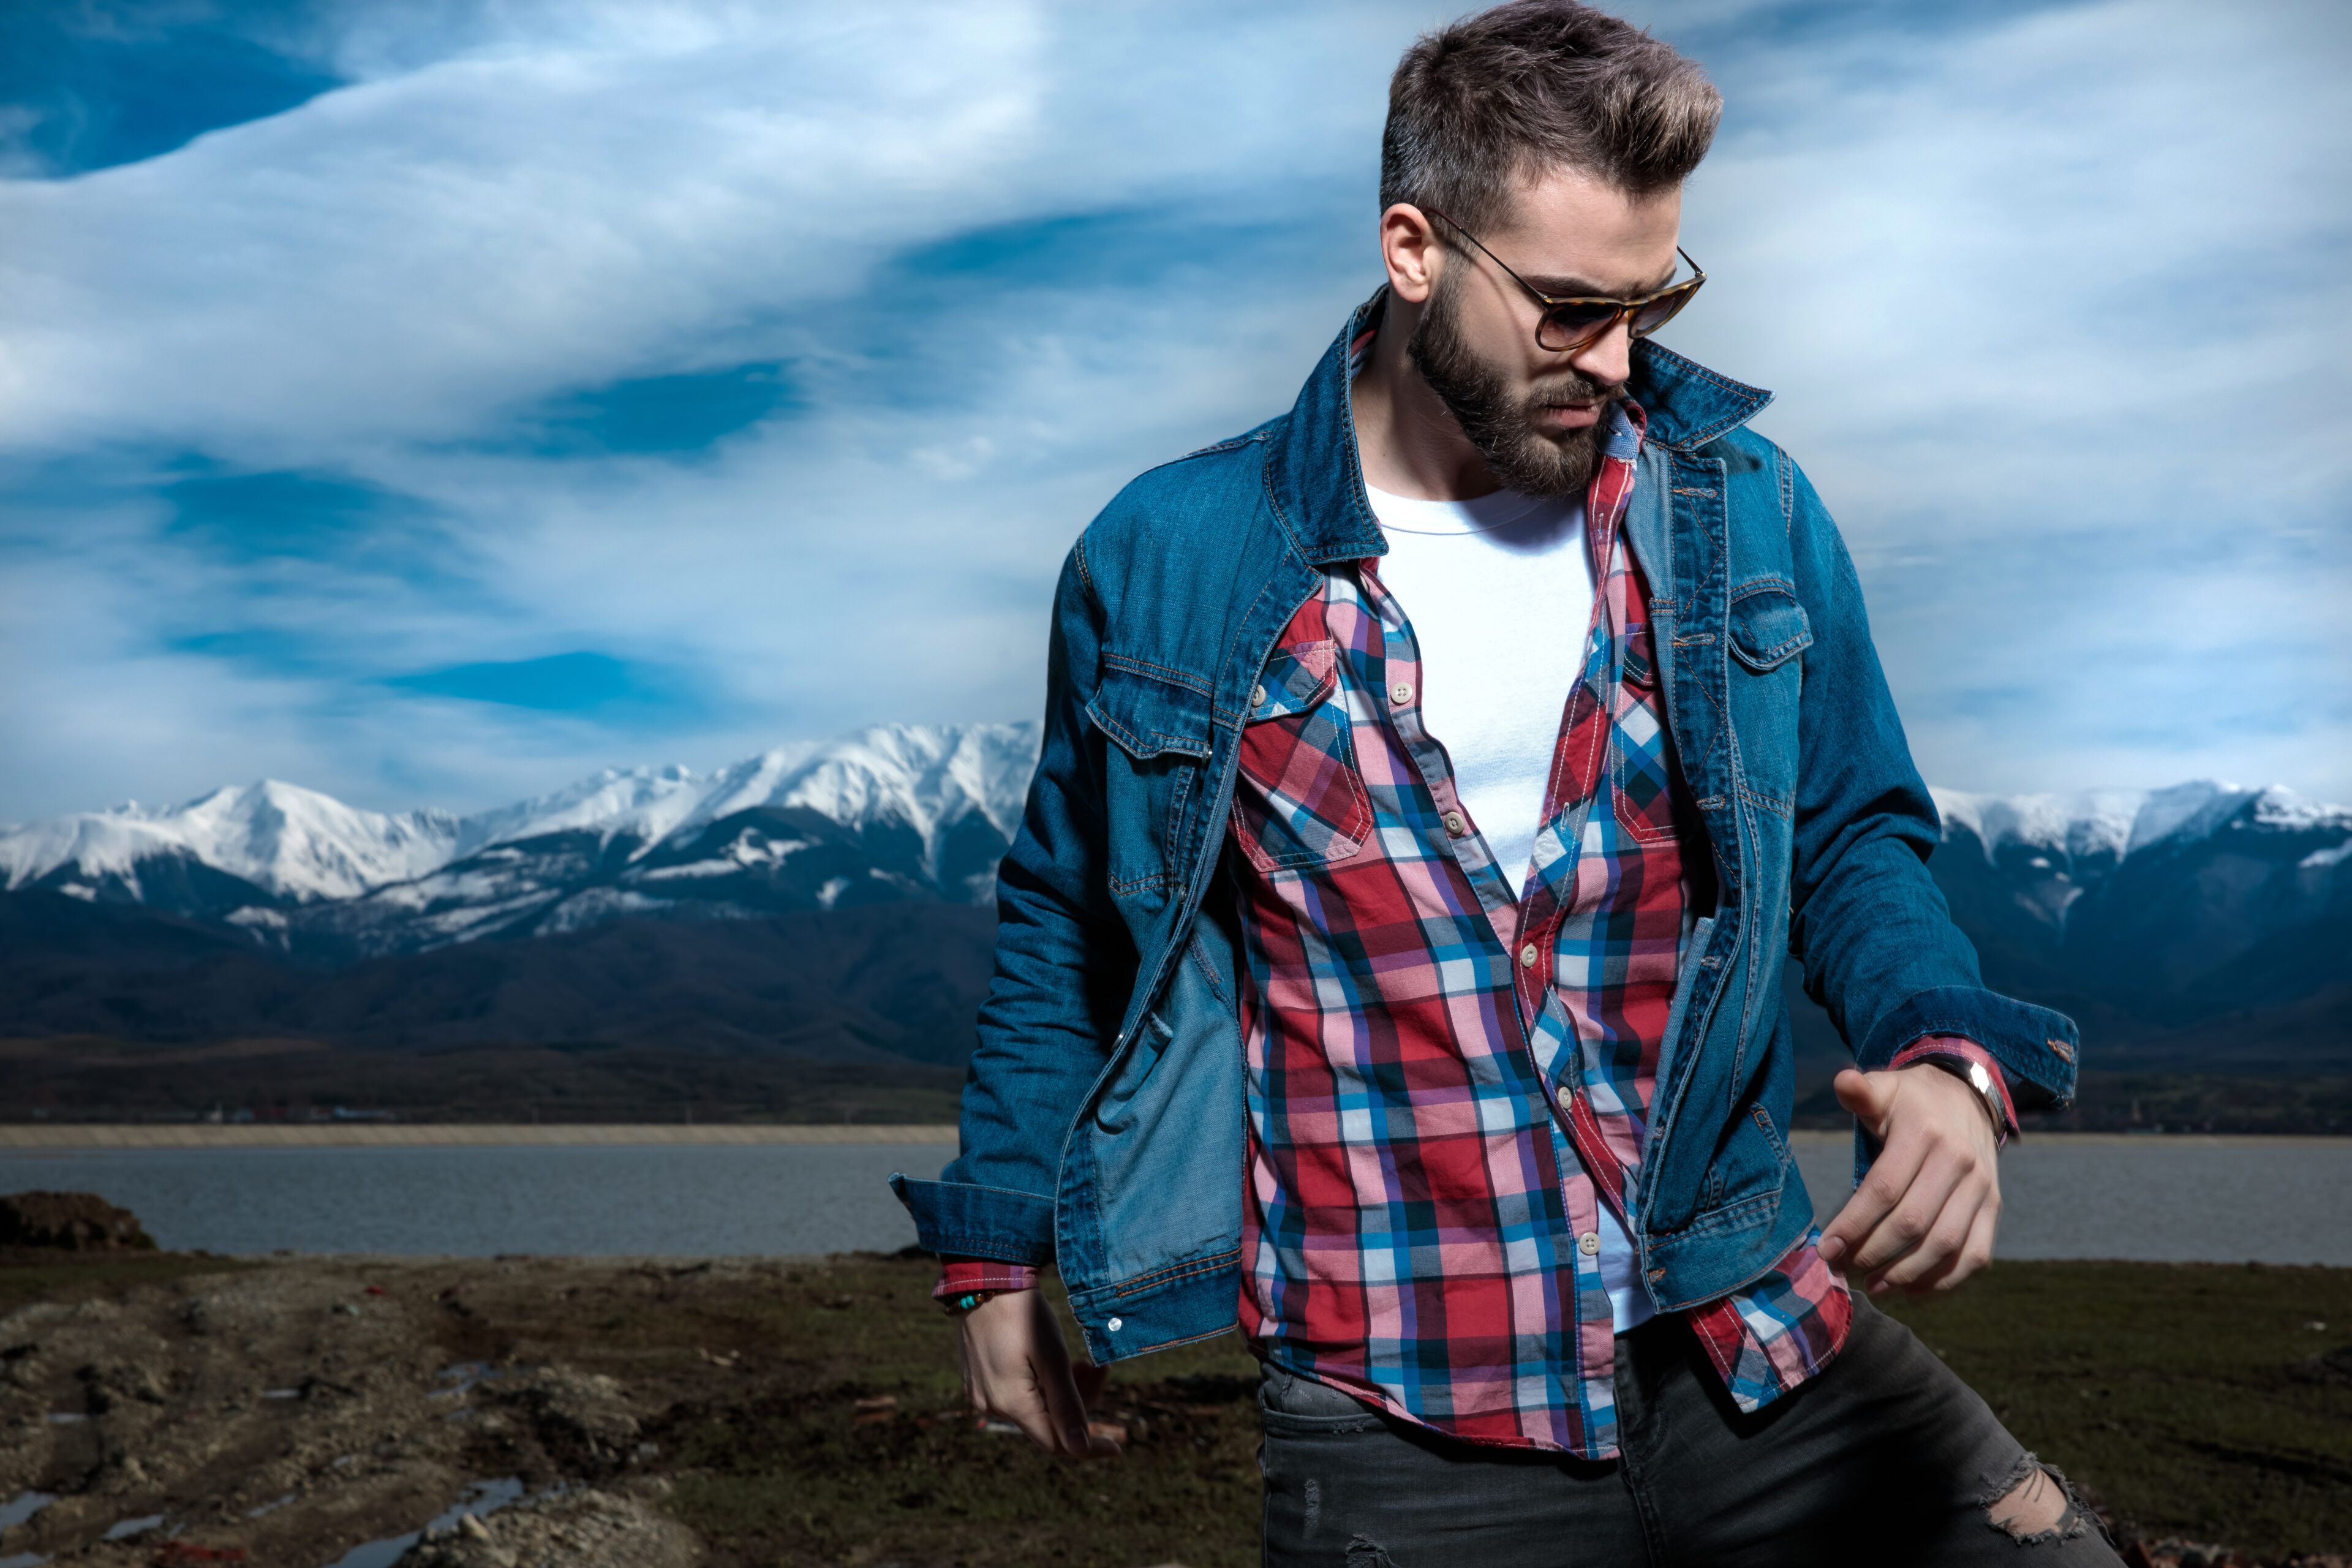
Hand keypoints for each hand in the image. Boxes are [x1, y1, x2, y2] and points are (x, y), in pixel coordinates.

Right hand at [956, 1288, 1120, 1458]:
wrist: (982, 1277)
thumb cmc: (1022, 1313)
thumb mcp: (1052, 1355)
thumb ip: (1066, 1404)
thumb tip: (1080, 1450)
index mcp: (1010, 1403)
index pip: (1056, 1444)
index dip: (1089, 1447)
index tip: (1118, 1448)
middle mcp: (991, 1406)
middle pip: (1048, 1422)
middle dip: (1081, 1400)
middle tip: (1101, 1366)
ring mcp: (982, 1393)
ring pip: (1035, 1406)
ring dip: (1064, 1389)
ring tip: (1084, 1361)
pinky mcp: (979, 1378)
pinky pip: (1018, 1393)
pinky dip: (1043, 1383)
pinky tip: (1058, 1361)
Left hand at [1819, 1064, 2000, 1297]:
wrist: (1967, 1098)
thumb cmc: (1912, 1101)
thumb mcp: (1886, 1088)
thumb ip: (1861, 1091)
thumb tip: (1842, 1081)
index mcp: (1925, 1133)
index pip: (1884, 1189)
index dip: (1853, 1224)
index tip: (1825, 1249)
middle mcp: (1959, 1162)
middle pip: (1912, 1223)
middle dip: (1872, 1253)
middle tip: (1842, 1269)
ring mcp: (1982, 1188)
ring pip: (1945, 1245)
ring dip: (1905, 1274)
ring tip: (1871, 1285)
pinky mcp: (1994, 1208)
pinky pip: (1975, 1256)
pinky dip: (1945, 1281)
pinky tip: (1911, 1290)